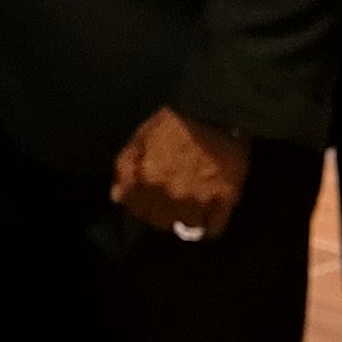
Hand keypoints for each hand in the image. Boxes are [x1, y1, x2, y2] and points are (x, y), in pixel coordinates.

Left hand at [111, 107, 249, 238]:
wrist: (217, 112)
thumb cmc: (175, 122)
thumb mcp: (141, 137)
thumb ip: (125, 167)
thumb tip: (117, 197)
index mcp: (147, 176)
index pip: (135, 210)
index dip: (140, 205)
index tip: (148, 199)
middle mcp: (171, 193)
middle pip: (160, 221)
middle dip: (161, 213)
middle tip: (169, 200)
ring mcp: (199, 199)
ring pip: (185, 226)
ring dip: (185, 218)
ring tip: (189, 205)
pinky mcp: (224, 201)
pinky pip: (213, 228)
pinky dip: (209, 224)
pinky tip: (207, 212)